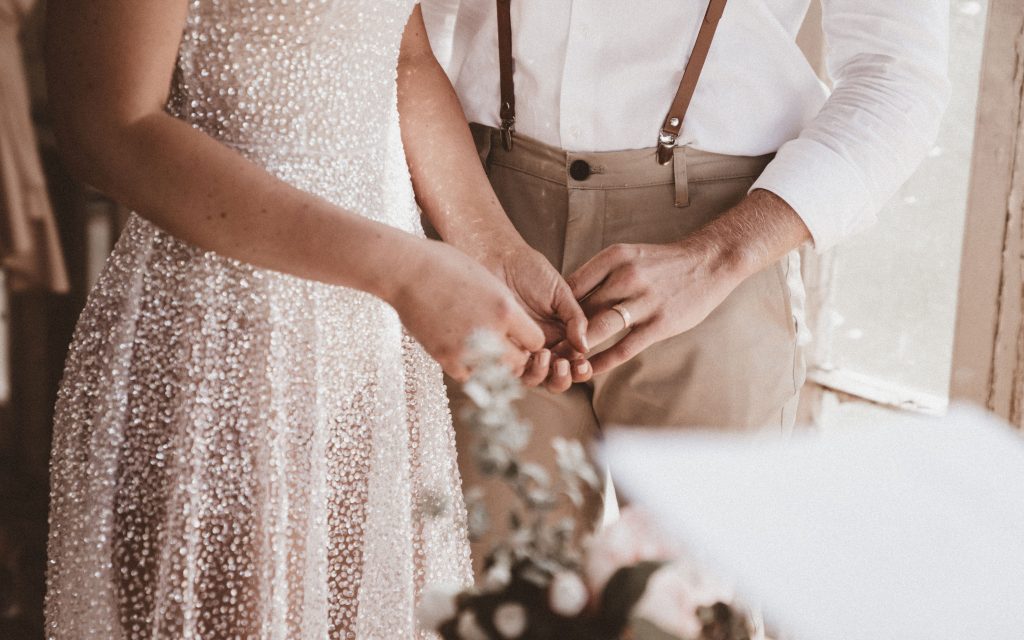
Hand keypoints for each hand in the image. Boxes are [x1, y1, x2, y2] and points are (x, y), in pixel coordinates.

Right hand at [389, 238, 544, 380]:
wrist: (406, 271)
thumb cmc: (446, 266)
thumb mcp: (487, 281)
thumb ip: (505, 308)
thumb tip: (516, 328)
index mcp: (505, 309)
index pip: (536, 341)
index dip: (529, 339)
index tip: (519, 333)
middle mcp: (490, 332)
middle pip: (519, 363)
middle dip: (516, 356)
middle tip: (504, 345)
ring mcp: (467, 349)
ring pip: (496, 375)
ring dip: (495, 366)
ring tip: (485, 349)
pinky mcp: (445, 358)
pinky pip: (469, 376)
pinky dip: (470, 368)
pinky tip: (464, 352)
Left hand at [490, 242, 592, 391]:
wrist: (499, 259)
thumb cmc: (530, 271)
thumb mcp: (561, 293)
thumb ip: (576, 319)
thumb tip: (586, 348)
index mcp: (561, 335)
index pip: (574, 362)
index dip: (581, 369)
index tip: (582, 363)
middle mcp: (542, 346)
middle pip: (556, 377)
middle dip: (564, 378)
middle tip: (565, 365)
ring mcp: (520, 349)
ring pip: (535, 379)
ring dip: (544, 376)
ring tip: (547, 357)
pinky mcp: (498, 348)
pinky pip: (509, 370)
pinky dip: (521, 370)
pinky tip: (528, 355)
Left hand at [567, 191, 810, 374]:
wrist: (708, 262)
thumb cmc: (662, 264)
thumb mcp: (627, 257)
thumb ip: (600, 277)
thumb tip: (566, 301)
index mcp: (614, 257)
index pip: (572, 286)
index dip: (555, 309)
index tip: (544, 325)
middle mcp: (626, 276)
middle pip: (581, 310)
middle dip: (561, 333)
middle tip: (543, 351)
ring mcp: (644, 300)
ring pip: (598, 330)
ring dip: (577, 350)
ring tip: (562, 363)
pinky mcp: (660, 323)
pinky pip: (624, 347)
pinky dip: (603, 361)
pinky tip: (590, 371)